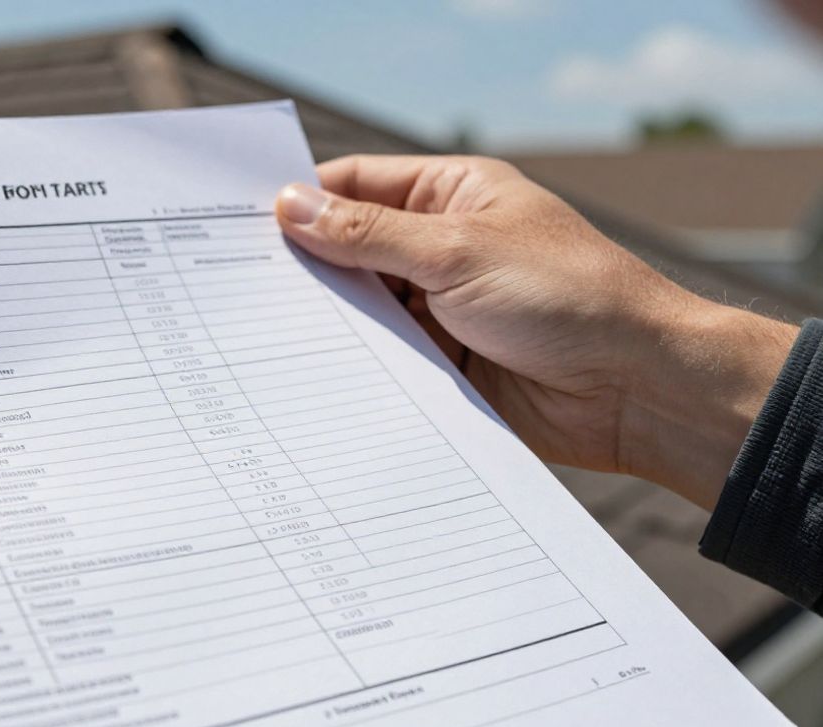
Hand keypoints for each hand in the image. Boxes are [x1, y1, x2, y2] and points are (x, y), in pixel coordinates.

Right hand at [277, 155, 794, 508]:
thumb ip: (370, 235)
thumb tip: (292, 208)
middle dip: (307, 265)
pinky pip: (384, 361)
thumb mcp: (459, 252)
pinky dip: (353, 365)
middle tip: (239, 283)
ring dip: (328, 320)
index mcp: (454, 197)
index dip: (305, 199)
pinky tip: (310, 373)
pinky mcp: (443, 366)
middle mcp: (442, 249)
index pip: (360, 185)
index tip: (244, 223)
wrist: (638, 389)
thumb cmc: (570, 297)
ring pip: (363, 310)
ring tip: (264, 332)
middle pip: (352, 249)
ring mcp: (441, 309)